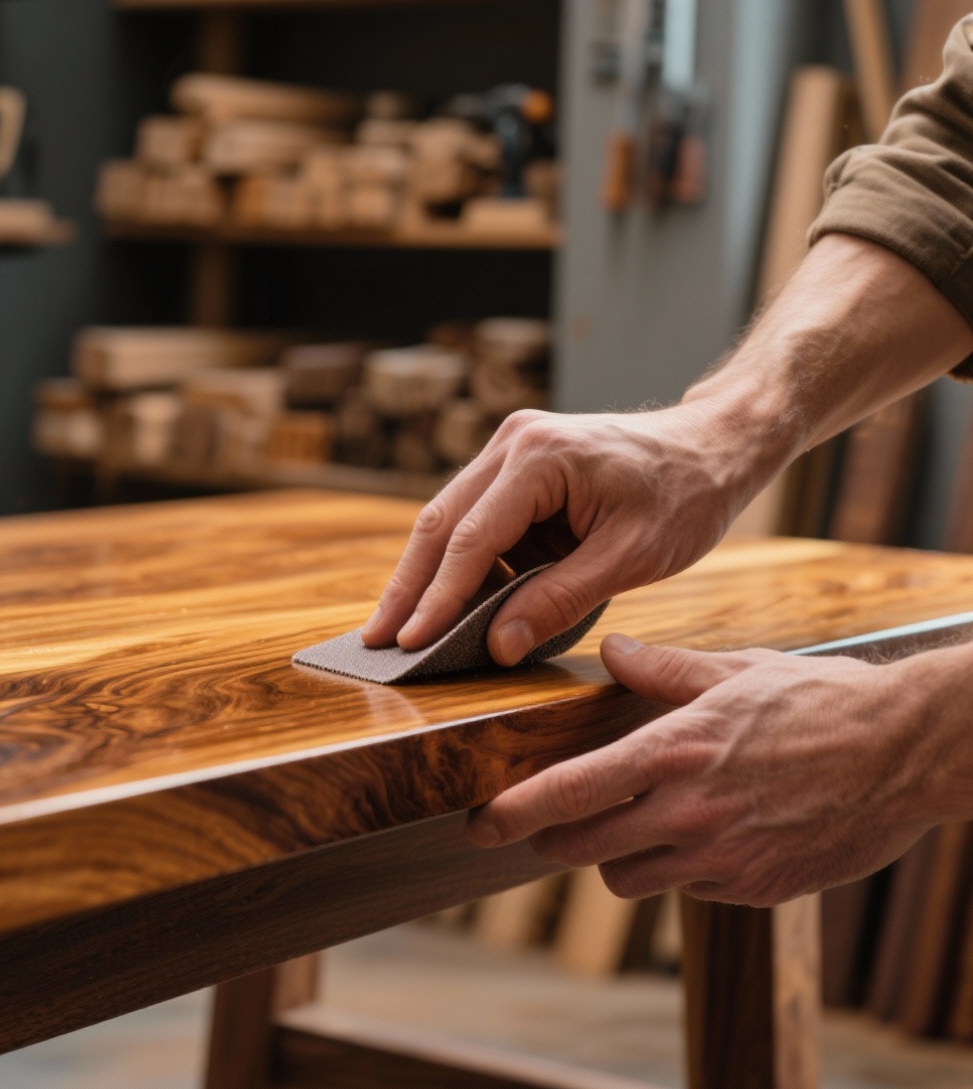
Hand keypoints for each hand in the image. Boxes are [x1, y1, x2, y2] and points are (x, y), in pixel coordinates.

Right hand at [360, 402, 770, 665]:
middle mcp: (512, 442)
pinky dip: (460, 565)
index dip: (438, 598)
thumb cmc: (685, 494)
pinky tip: (445, 605)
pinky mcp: (517, 469)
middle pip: (440, 523)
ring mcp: (509, 450)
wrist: (712, 445)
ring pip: (448, 521)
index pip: (472, 538)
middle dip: (407, 587)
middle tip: (376, 642)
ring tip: (399, 630)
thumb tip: (499, 646)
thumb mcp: (632, 555)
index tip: (410, 643)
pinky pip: (476, 521)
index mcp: (540, 456)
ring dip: (426, 577)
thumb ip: (562, 599)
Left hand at [467, 633, 957, 905]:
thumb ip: (661, 670)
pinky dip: (678, 869)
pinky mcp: (755, 890)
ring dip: (617, 856)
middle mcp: (690, 813)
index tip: (479, 823)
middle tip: (546, 825)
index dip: (515, 812)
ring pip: (628, 879)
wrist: (907, 753)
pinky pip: (687, 889)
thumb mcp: (735, 670)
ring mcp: (723, 858)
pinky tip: (703, 835)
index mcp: (675, 751)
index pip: (571, 791)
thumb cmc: (820, 701)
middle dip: (556, 837)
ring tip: (634, 822)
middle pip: (585, 847)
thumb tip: (611, 650)